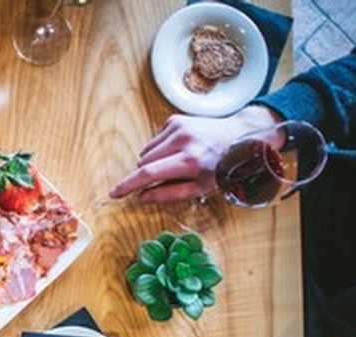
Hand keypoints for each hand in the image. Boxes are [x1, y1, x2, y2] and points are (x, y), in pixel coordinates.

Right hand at [110, 105, 281, 203]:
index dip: (128, 185)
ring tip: (175, 162)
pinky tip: (179, 149)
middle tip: (166, 177)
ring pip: (146, 151)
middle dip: (147, 174)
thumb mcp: (200, 188)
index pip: (148, 173)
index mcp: (189, 161)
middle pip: (143, 162)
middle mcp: (182, 141)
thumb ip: (169, 194)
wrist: (241, 136)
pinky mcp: (175, 120)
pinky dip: (160, 148)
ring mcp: (177, 127)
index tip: (114, 193)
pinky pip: (154, 140)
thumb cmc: (222, 167)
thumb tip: (142, 197)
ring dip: (153, 161)